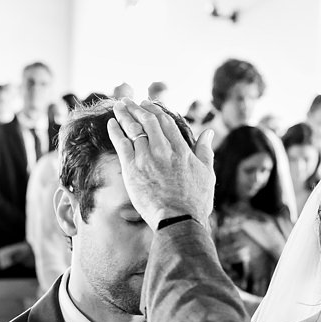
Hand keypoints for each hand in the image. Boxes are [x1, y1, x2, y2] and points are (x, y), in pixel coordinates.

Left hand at [107, 99, 214, 228]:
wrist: (179, 220)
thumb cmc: (195, 202)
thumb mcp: (207, 174)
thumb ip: (206, 150)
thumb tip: (208, 132)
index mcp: (182, 149)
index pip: (166, 122)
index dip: (155, 110)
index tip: (147, 104)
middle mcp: (164, 149)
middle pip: (148, 121)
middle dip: (137, 108)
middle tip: (129, 101)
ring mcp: (147, 158)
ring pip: (133, 128)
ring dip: (125, 114)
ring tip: (119, 106)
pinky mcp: (132, 169)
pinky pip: (121, 143)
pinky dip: (116, 131)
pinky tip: (111, 123)